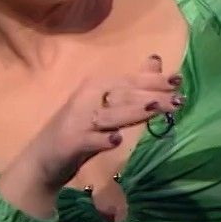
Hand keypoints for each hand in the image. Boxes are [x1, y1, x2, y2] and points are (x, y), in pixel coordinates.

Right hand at [0, 55, 180, 216]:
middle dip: (151, 94)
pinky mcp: (70, 142)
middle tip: (178, 98)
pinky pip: (88, 140)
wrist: (42, 161)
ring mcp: (78, 121)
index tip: (179, 79)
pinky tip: (116, 140)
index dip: (153, 79)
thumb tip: (156, 60)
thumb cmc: (80, 130)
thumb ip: (132, 87)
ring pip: (109, 114)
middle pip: (122, 94)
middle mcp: (86, 99)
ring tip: (156, 107)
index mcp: (96, 87)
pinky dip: (102, 139)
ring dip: (133, 111)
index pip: (129, 80)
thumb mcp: (108, 106)